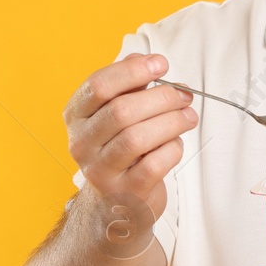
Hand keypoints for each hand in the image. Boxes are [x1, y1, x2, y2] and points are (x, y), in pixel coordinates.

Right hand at [64, 52, 196, 230]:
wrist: (115, 205)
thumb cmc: (121, 149)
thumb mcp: (117, 114)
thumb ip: (129, 85)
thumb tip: (147, 60)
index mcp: (76, 116)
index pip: (98, 86)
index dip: (132, 71)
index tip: (162, 64)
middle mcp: (82, 143)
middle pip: (121, 110)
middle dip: (161, 97)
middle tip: (184, 94)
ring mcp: (100, 171)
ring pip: (137, 138)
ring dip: (171, 121)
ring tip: (188, 116)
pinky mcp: (125, 193)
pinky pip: (153, 165)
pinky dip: (172, 149)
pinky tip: (176, 143)